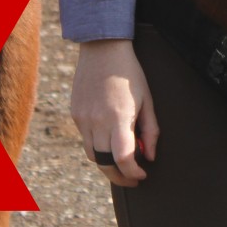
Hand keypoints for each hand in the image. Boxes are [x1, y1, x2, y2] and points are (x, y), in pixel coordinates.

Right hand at [71, 39, 159, 187]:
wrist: (103, 48)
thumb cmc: (130, 73)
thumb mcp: (147, 99)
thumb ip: (151, 130)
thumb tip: (150, 156)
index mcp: (118, 117)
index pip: (123, 159)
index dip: (133, 173)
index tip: (142, 174)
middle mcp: (97, 121)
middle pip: (105, 163)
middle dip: (120, 176)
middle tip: (132, 178)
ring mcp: (83, 118)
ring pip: (92, 155)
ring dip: (107, 163)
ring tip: (121, 161)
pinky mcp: (75, 113)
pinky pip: (85, 138)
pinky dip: (97, 145)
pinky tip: (108, 138)